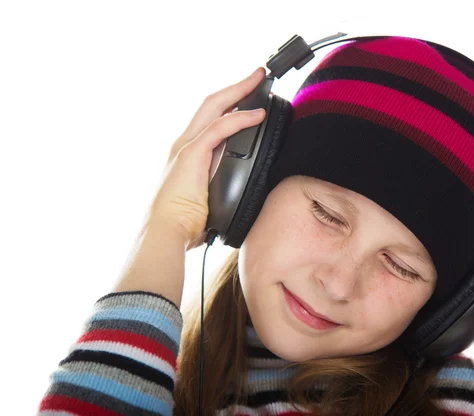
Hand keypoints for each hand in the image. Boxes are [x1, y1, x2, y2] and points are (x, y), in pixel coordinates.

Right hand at [145, 66, 266, 250]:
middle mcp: (184, 143)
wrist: (164, 233)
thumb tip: (238, 194)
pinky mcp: (191, 154)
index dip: (228, 103)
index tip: (248, 95)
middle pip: (211, 103)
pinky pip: (220, 129)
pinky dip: (241, 119)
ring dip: (239, 91)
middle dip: (236, 86)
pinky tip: (258, 115)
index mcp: (187, 153)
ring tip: (259, 80)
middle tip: (257, 74)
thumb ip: (217, 187)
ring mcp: (186, 146)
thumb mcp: (206, 199)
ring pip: (214, 107)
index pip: (209, 118)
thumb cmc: (182, 223)